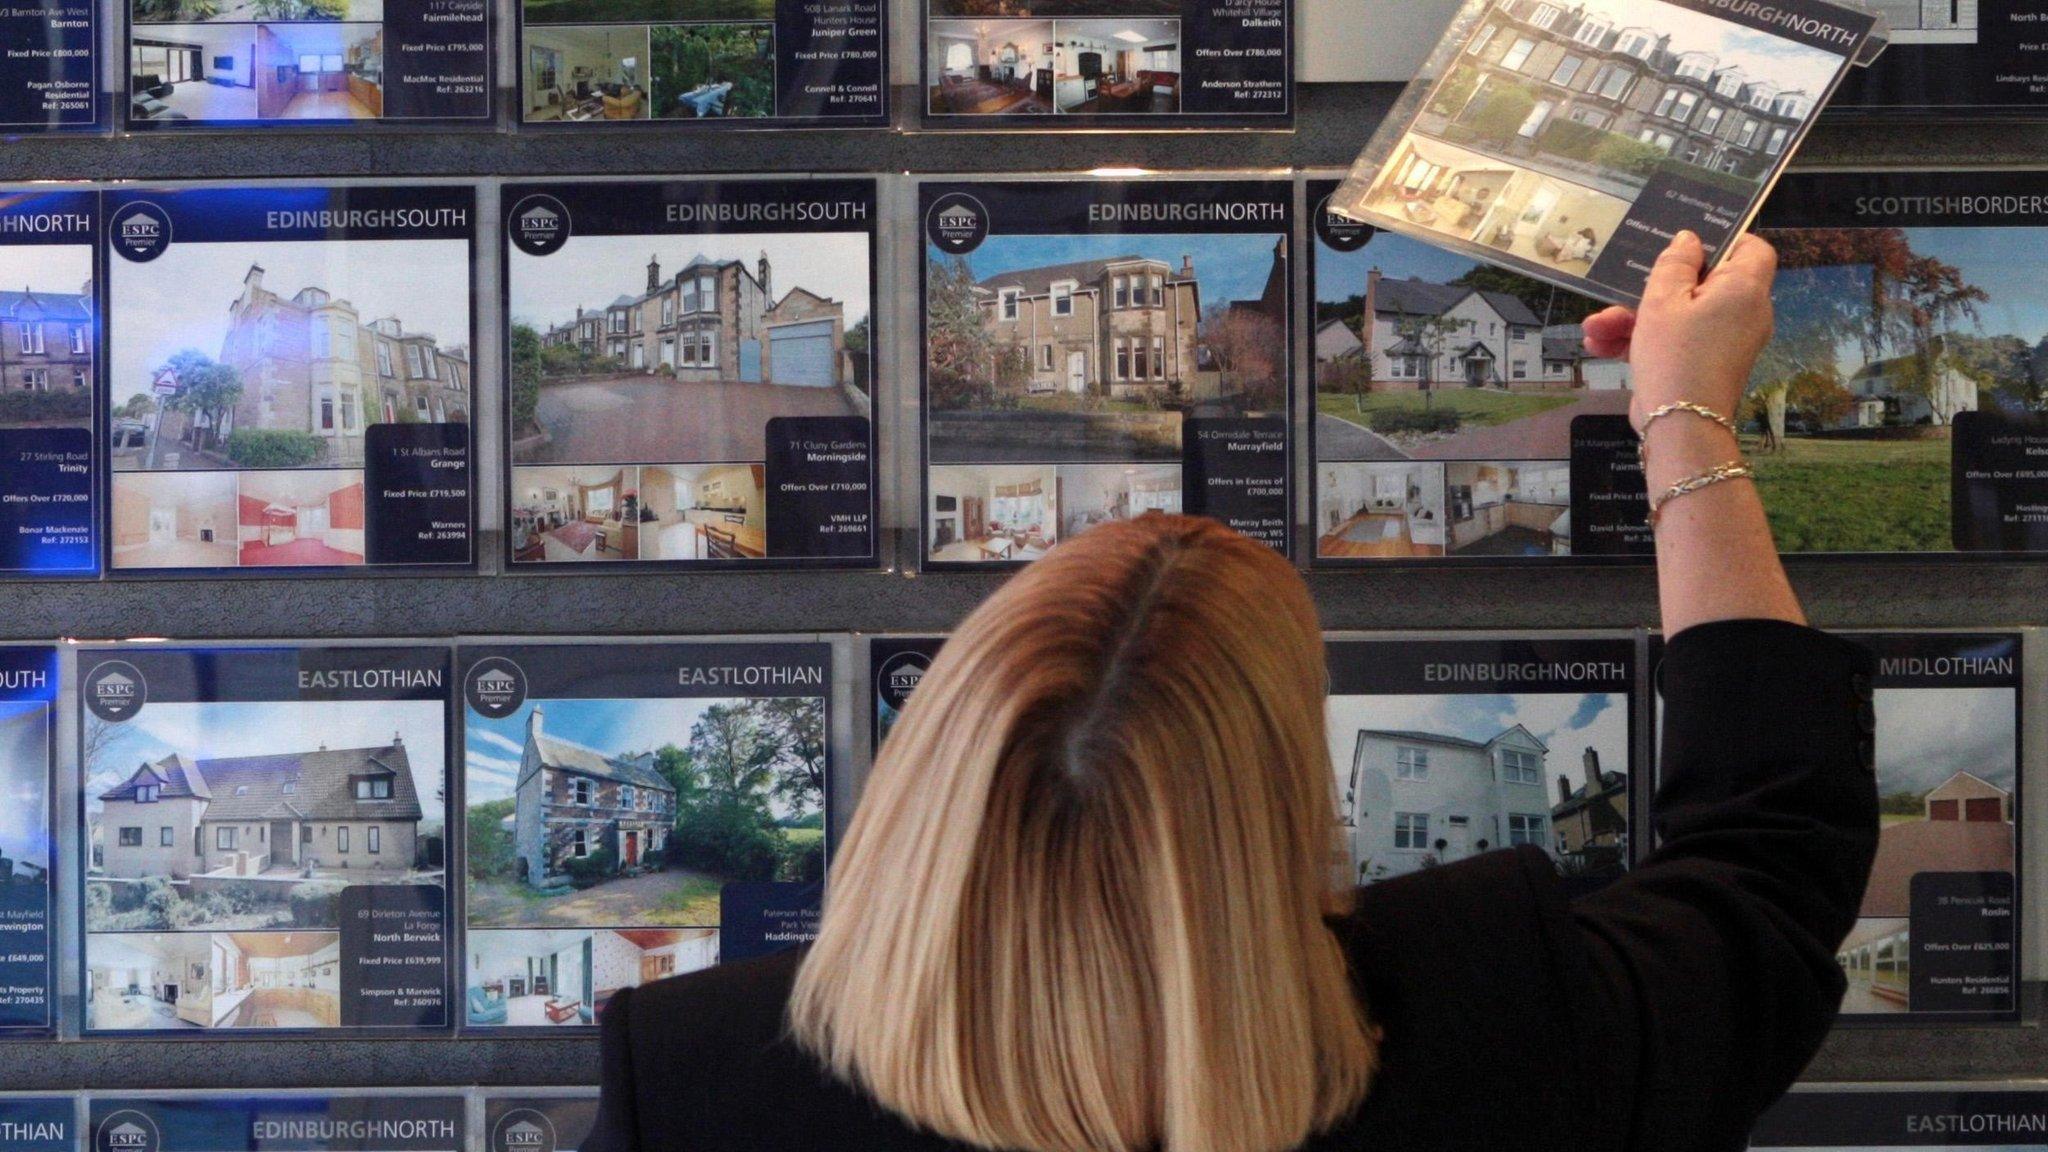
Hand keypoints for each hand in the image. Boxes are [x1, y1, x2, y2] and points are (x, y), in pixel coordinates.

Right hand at [1581, 230, 1777, 434]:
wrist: (1680, 426)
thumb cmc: (1675, 354)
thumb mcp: (1663, 300)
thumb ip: (1674, 264)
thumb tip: (1689, 240)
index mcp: (1744, 289)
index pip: (1750, 249)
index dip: (1721, 241)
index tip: (1686, 247)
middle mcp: (1744, 313)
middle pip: (1703, 284)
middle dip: (1653, 288)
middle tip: (1623, 288)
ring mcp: (1726, 342)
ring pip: (1682, 315)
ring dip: (1635, 318)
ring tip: (1595, 327)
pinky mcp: (1706, 364)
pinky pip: (1679, 341)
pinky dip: (1645, 340)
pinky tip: (1600, 346)